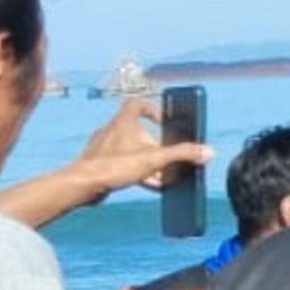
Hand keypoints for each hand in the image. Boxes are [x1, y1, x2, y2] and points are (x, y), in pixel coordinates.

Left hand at [67, 98, 212, 198]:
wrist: (81, 184)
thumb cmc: (112, 166)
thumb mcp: (154, 159)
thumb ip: (182, 154)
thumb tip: (208, 151)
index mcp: (123, 122)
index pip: (138, 104)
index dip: (154, 110)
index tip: (166, 123)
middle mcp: (113, 131)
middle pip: (140, 133)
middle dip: (158, 146)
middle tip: (169, 158)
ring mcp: (105, 148)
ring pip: (133, 151)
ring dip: (150, 162)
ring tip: (162, 176)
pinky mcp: (101, 164)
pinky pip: (124, 164)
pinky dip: (138, 172)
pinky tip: (148, 185)